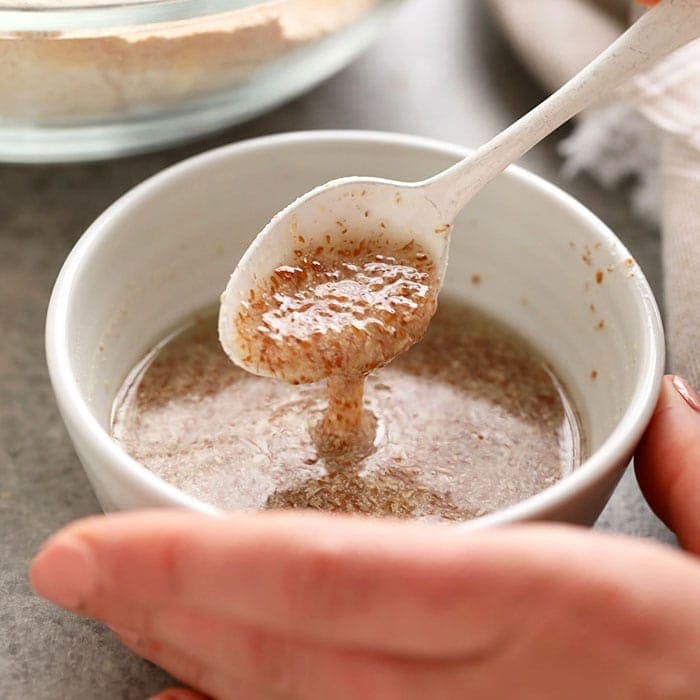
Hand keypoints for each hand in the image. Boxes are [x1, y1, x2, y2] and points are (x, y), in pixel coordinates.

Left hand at [29, 375, 699, 698]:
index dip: (203, 562)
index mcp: (557, 606)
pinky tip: (191, 699)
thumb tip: (667, 407)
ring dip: (196, 657)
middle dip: (166, 605)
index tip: (93, 550)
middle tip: (74, 567)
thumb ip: (690, 478)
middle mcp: (494, 683)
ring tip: (118, 609)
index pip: (337, 575)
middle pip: (289, 643)